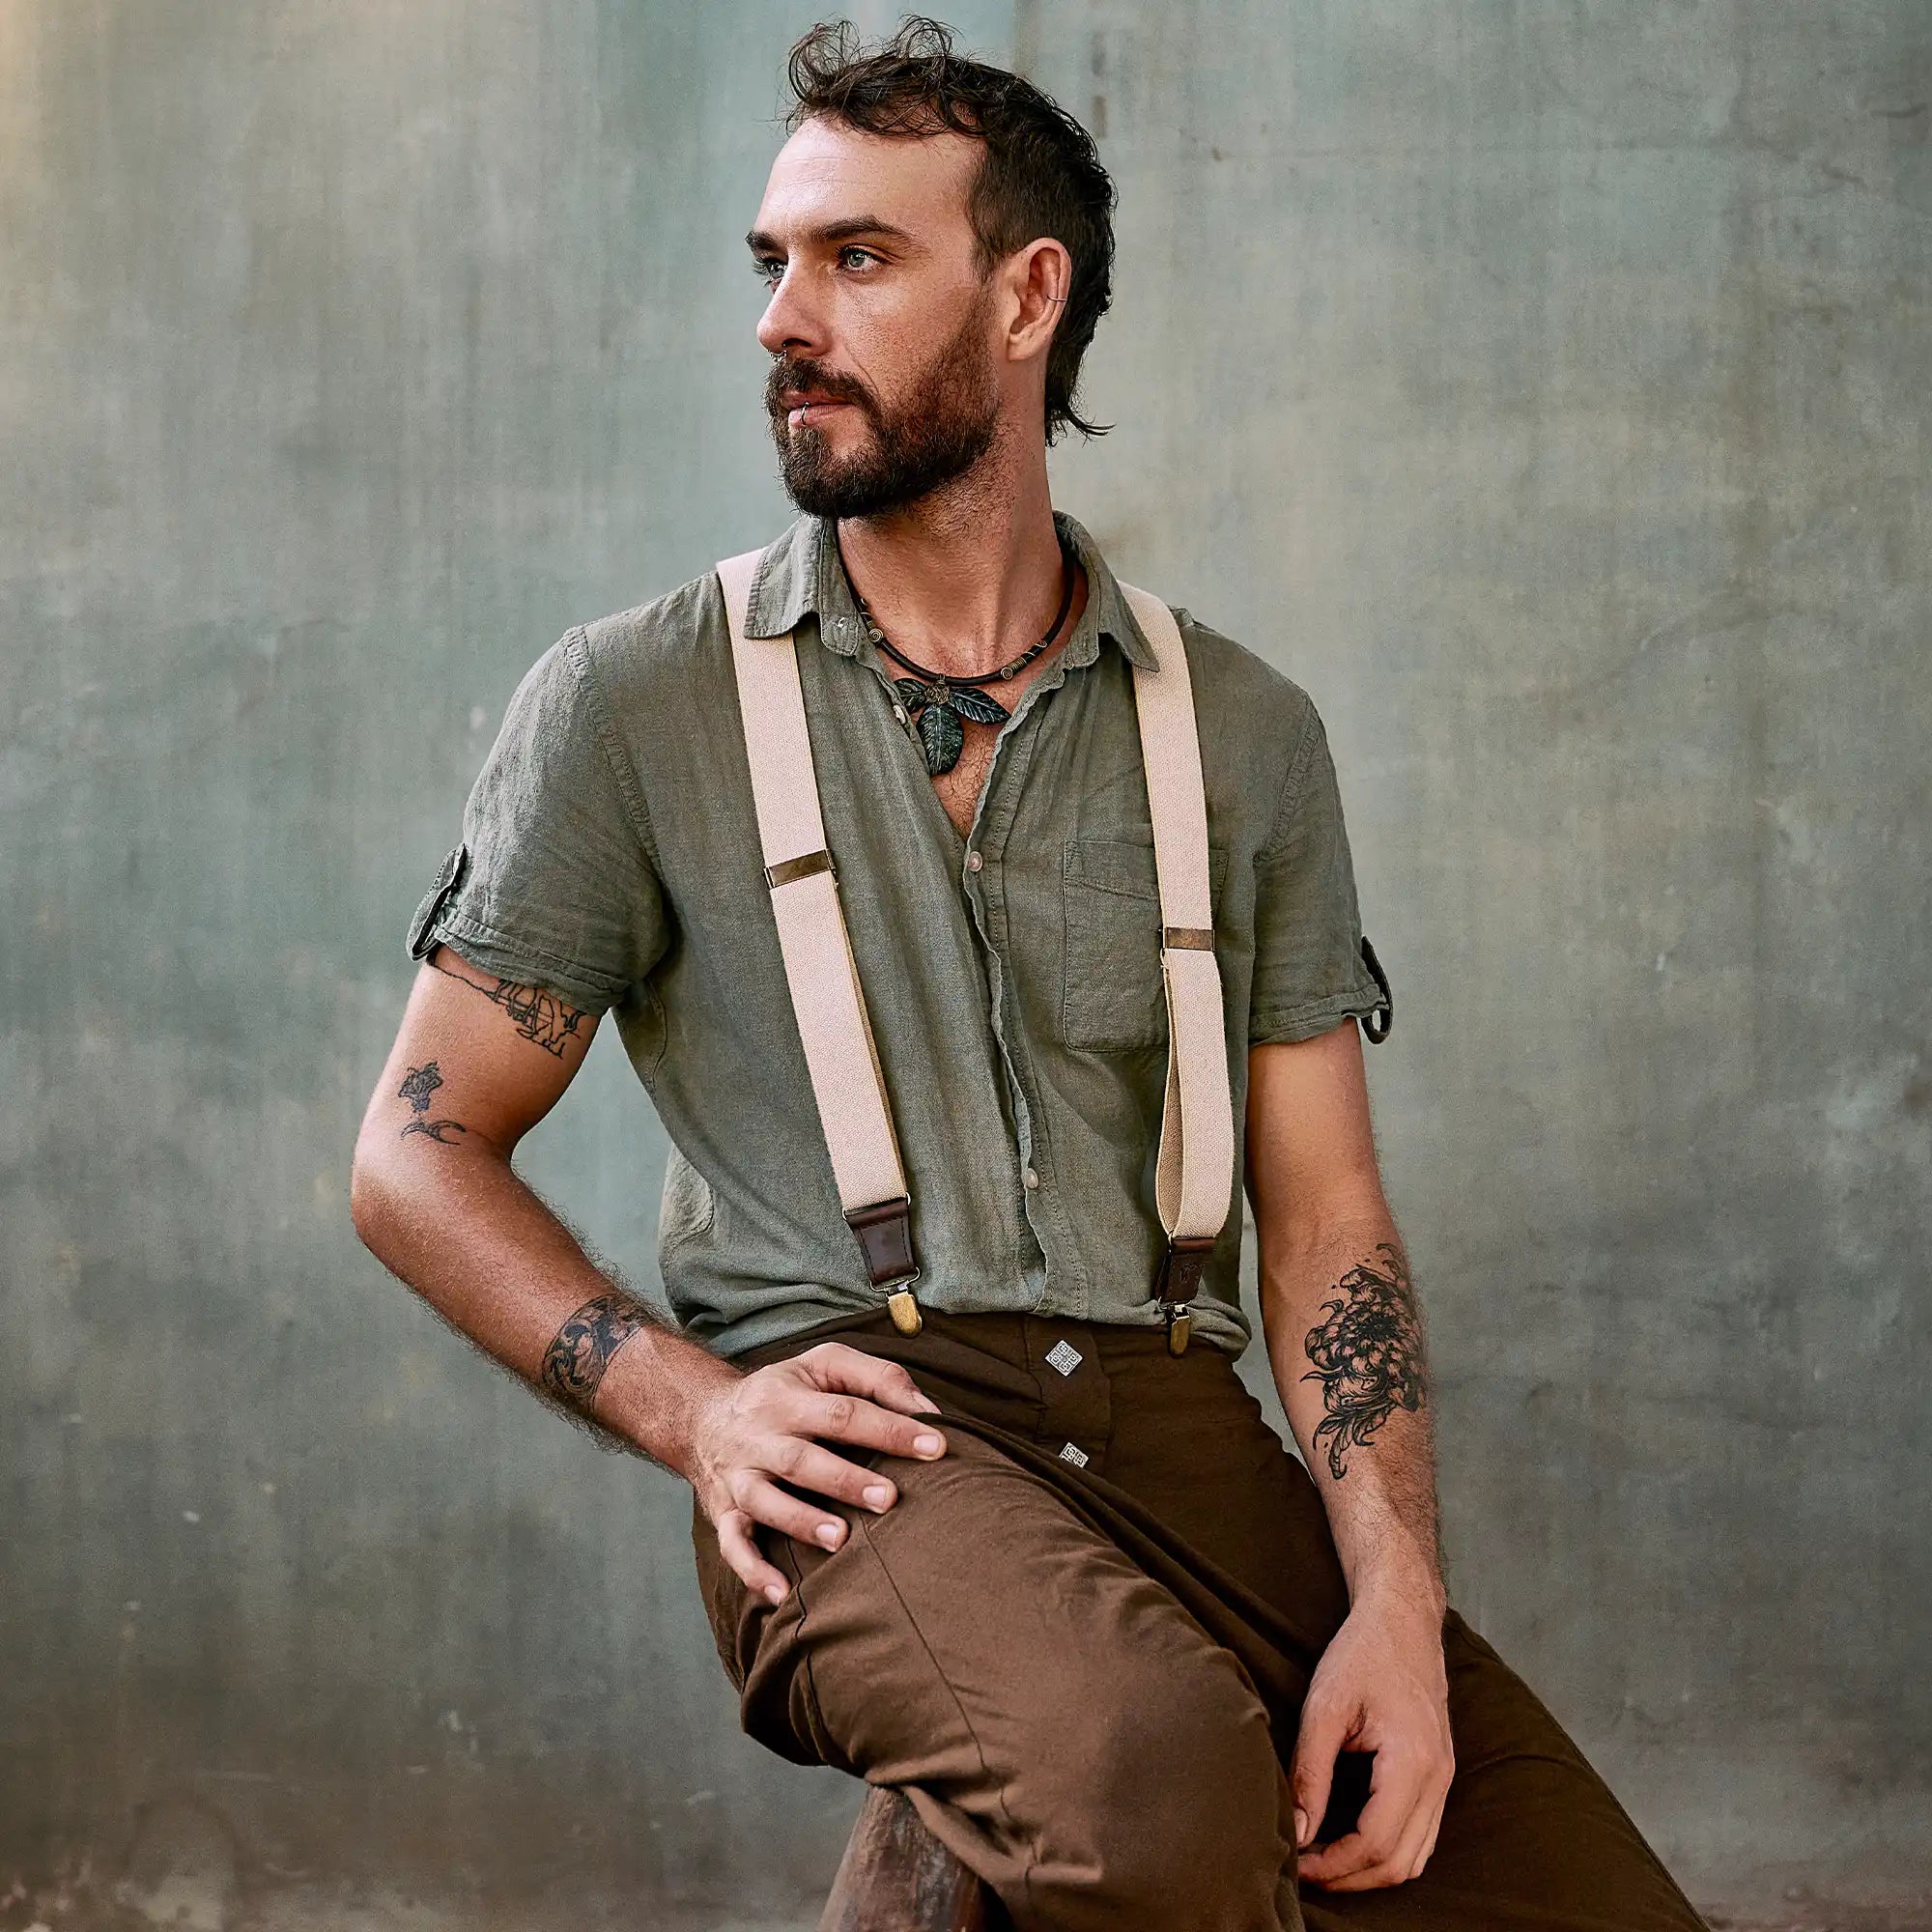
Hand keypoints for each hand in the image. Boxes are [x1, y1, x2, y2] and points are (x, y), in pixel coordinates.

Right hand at [687, 1342, 947, 1606]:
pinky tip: (782, 1593)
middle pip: (801, 1458)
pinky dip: (753, 1570)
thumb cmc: (783, 1391)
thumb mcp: (824, 1365)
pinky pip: (731, 1544)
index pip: (843, 1412)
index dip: (889, 1429)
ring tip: (840, 1539)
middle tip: (889, 1499)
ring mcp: (739, 1476)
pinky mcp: (723, 1512)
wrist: (699, 1415)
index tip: (936, 1447)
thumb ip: (879, 1379)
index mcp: (788, 1397)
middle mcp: (759, 1436)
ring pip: (764, 1500)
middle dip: (845, 1480)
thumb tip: (931, 1413)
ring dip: (800, 1521)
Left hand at [1289, 1591, 1453, 1891]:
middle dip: (1350, 1878)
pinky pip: (1421, 1836)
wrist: (1403, 1619)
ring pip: (1415, 1857)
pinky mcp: (1439, 1775)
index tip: (1296, 1864)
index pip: (1376, 1843)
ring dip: (1370, 1873)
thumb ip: (1310, 1771)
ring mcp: (1445, 1779)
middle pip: (1400, 1863)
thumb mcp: (1324, 1707)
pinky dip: (1388, 1853)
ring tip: (1322, 1862)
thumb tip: (1298, 1832)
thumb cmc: (1362, 1654)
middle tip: (1304, 1871)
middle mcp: (1439, 1778)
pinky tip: (1350, 1843)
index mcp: (1414, 1761)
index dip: (1334, 1865)